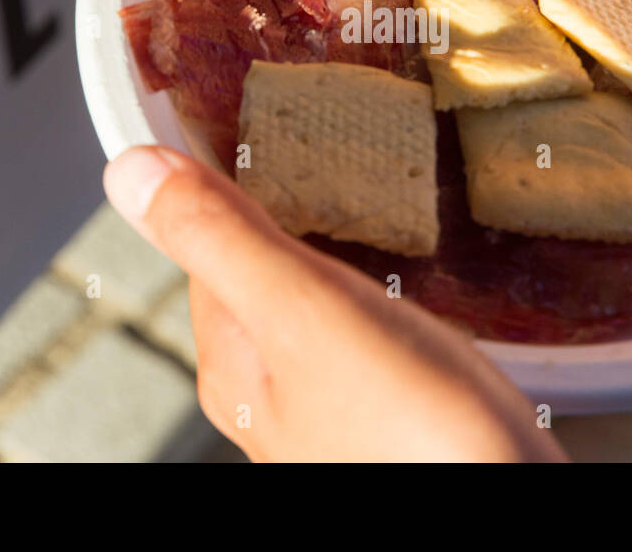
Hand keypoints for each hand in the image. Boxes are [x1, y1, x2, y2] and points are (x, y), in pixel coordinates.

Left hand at [103, 145, 567, 461]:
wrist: (502, 500)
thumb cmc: (413, 428)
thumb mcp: (305, 313)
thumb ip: (222, 240)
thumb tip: (129, 172)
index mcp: (234, 361)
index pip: (206, 247)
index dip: (231, 185)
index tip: (268, 131)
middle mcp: (269, 391)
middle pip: (262, 273)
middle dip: (294, 214)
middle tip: (335, 156)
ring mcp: (329, 405)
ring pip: (314, 300)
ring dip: (340, 249)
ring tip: (380, 202)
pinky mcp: (388, 410)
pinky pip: (364, 327)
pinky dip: (379, 286)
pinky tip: (413, 277)